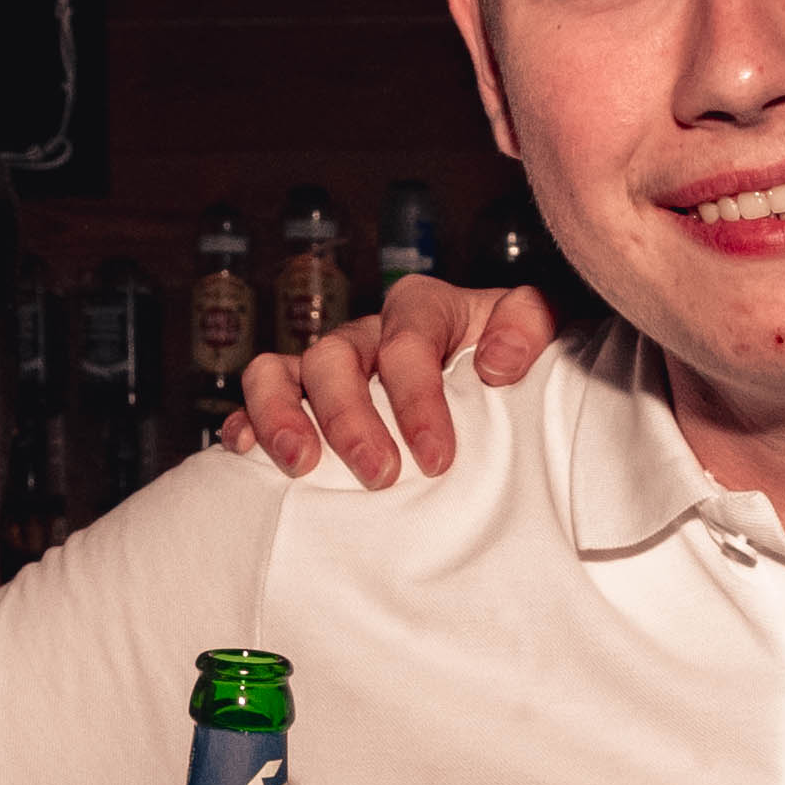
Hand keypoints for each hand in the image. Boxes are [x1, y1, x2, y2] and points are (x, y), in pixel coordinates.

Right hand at [224, 275, 566, 482]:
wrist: (498, 380)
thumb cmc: (512, 358)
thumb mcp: (540, 327)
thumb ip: (528, 325)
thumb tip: (494, 363)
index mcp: (421, 310)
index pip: (406, 345)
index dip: (417, 401)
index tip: (436, 459)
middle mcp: (366, 334)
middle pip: (335, 358)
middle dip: (351, 419)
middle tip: (379, 474)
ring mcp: (329, 367)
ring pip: (279, 370)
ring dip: (281, 416)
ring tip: (300, 465)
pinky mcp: (303, 400)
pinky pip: (259, 399)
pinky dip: (246, 422)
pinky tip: (244, 453)